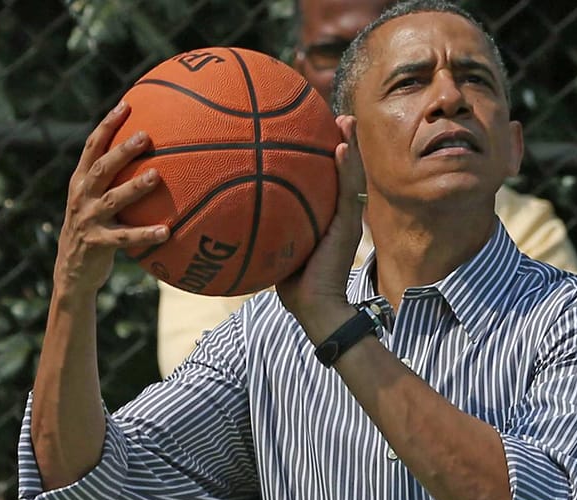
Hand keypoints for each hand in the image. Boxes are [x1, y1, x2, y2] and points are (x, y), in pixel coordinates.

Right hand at [53, 101, 168, 293]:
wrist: (71, 271)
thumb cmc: (94, 229)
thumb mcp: (96, 201)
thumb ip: (114, 181)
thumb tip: (154, 158)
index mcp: (81, 182)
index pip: (92, 147)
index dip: (108, 125)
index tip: (126, 105)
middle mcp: (82, 196)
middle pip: (102, 167)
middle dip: (122, 150)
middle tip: (145, 136)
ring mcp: (88, 219)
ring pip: (114, 198)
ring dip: (135, 187)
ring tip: (157, 176)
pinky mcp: (97, 243)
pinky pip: (126, 238)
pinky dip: (146, 234)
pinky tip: (167, 231)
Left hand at [276, 115, 365, 341]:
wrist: (315, 307)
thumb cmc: (292, 284)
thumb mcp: (272, 248)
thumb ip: (261, 226)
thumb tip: (224, 209)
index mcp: (323, 216)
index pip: (325, 179)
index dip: (321, 154)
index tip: (310, 128)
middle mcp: (337, 213)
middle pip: (343, 170)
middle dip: (341, 140)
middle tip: (334, 115)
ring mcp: (347, 220)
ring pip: (352, 175)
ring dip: (351, 145)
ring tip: (345, 120)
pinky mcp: (349, 228)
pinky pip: (349, 193)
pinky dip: (347, 169)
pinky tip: (342, 148)